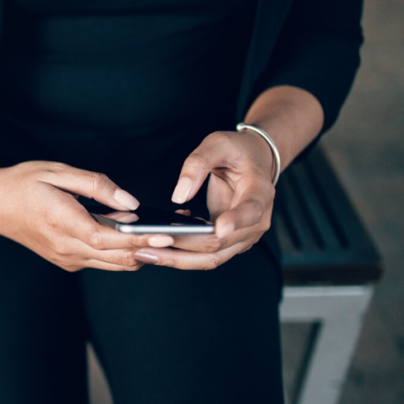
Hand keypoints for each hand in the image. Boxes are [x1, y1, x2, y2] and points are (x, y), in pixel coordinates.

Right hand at [0, 161, 175, 271]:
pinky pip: (102, 261)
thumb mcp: (57, 172)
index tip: (166, 235)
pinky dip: (122, 253)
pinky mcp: (66, 261)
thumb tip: (130, 200)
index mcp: (59, 221)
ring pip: (112, 263)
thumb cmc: (23, 182)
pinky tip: (138, 237)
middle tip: (183, 239)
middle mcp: (63, 247)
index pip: (106, 238)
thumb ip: (96, 185)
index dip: (138, 240)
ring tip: (167, 237)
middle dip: (150, 250)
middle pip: (115, 257)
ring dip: (139, 253)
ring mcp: (64, 258)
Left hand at [134, 130, 275, 269]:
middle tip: (147, 244)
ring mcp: (244, 236)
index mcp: (259, 192)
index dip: (235, 221)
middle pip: (221, 244)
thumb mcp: (217, 144)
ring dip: (178, 259)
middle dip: (184, 247)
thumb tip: (179, 196)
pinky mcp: (229, 242)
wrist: (253, 161)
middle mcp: (257, 221)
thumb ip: (198, 164)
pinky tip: (157, 244)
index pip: (250, 211)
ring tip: (144, 253)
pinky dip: (181, 254)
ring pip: (211, 258)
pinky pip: (204, 255)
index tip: (217, 227)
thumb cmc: (236, 151)